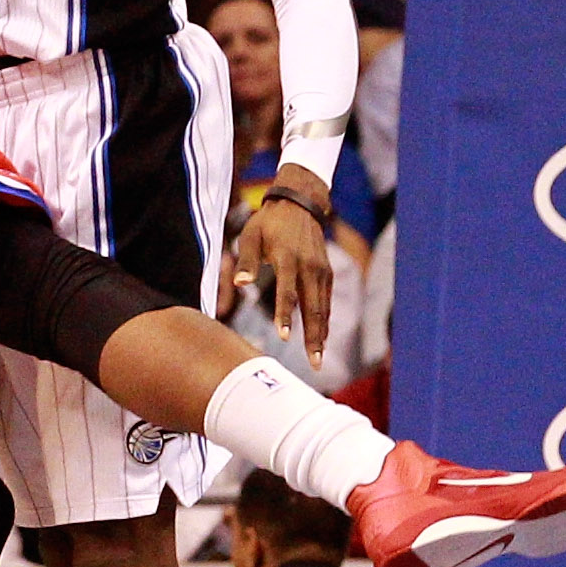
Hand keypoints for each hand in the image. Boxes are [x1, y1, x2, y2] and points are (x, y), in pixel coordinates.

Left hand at [232, 181, 334, 364]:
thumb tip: (239, 283)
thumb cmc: (268, 222)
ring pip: (323, 308)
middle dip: (313, 337)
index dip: (285, 315)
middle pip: (313, 307)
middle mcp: (309, 267)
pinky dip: (324, 320)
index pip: (287, 292)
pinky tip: (321, 337)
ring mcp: (321, 270)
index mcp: (288, 258)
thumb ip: (247, 261)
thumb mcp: (251, 235)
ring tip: (318, 358)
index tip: (284, 337)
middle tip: (314, 363)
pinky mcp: (326, 273)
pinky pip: (326, 301)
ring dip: (322, 334)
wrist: (300, 204)